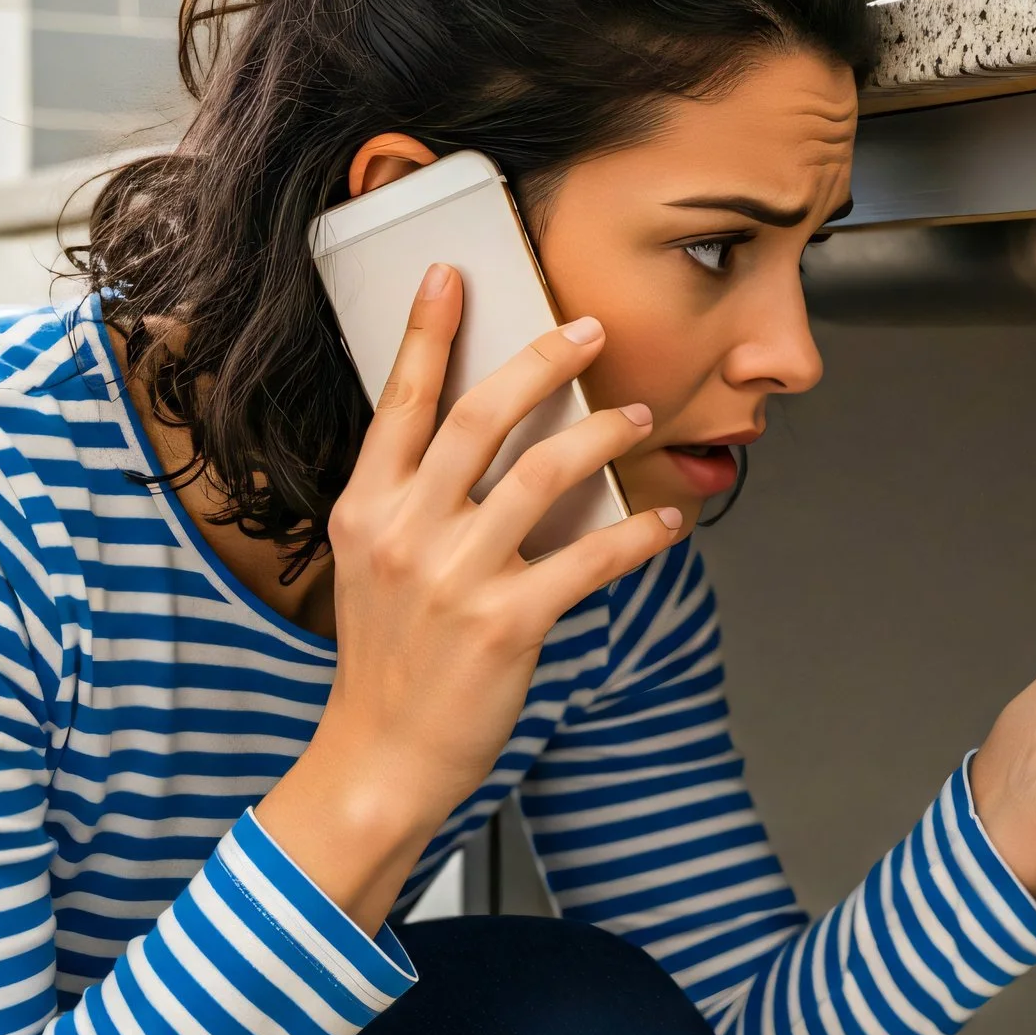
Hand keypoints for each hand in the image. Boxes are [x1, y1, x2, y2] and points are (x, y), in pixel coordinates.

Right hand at [256, 264, 683, 929]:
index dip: (425, 333)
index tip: (451, 275)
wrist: (378, 758)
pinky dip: (638, 535)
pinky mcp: (508, 623)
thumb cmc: (388, 660)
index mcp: (367, 508)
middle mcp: (406, 532)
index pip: (399, 402)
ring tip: (636, 416)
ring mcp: (456, 577)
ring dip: (602, 434)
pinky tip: (668, 525)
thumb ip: (411, 501)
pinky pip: (591, 559)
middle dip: (542, 360)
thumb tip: (476, 441)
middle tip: (590, 328)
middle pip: (480, 416)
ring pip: (545, 473)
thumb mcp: (373, 565)